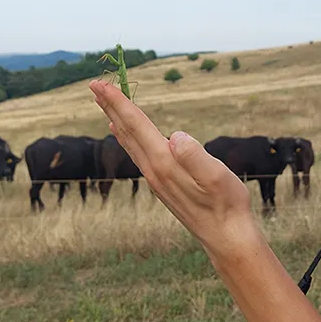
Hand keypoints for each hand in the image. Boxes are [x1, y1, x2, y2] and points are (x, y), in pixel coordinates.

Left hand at [88, 79, 255, 253]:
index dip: (118, 102)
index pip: (136, 125)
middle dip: (110, 106)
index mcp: (164, 163)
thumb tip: (176, 136)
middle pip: (126, 131)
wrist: (225, 237)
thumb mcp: (216, 176)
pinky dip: (126, 137)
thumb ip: (195, 156)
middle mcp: (154, 170)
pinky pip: (136, 153)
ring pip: (129, 142)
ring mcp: (155, 178)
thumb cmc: (226, 205)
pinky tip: (124, 134)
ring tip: (105, 105)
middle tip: (94, 85)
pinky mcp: (161, 184)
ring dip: (116, 120)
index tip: (100, 84)